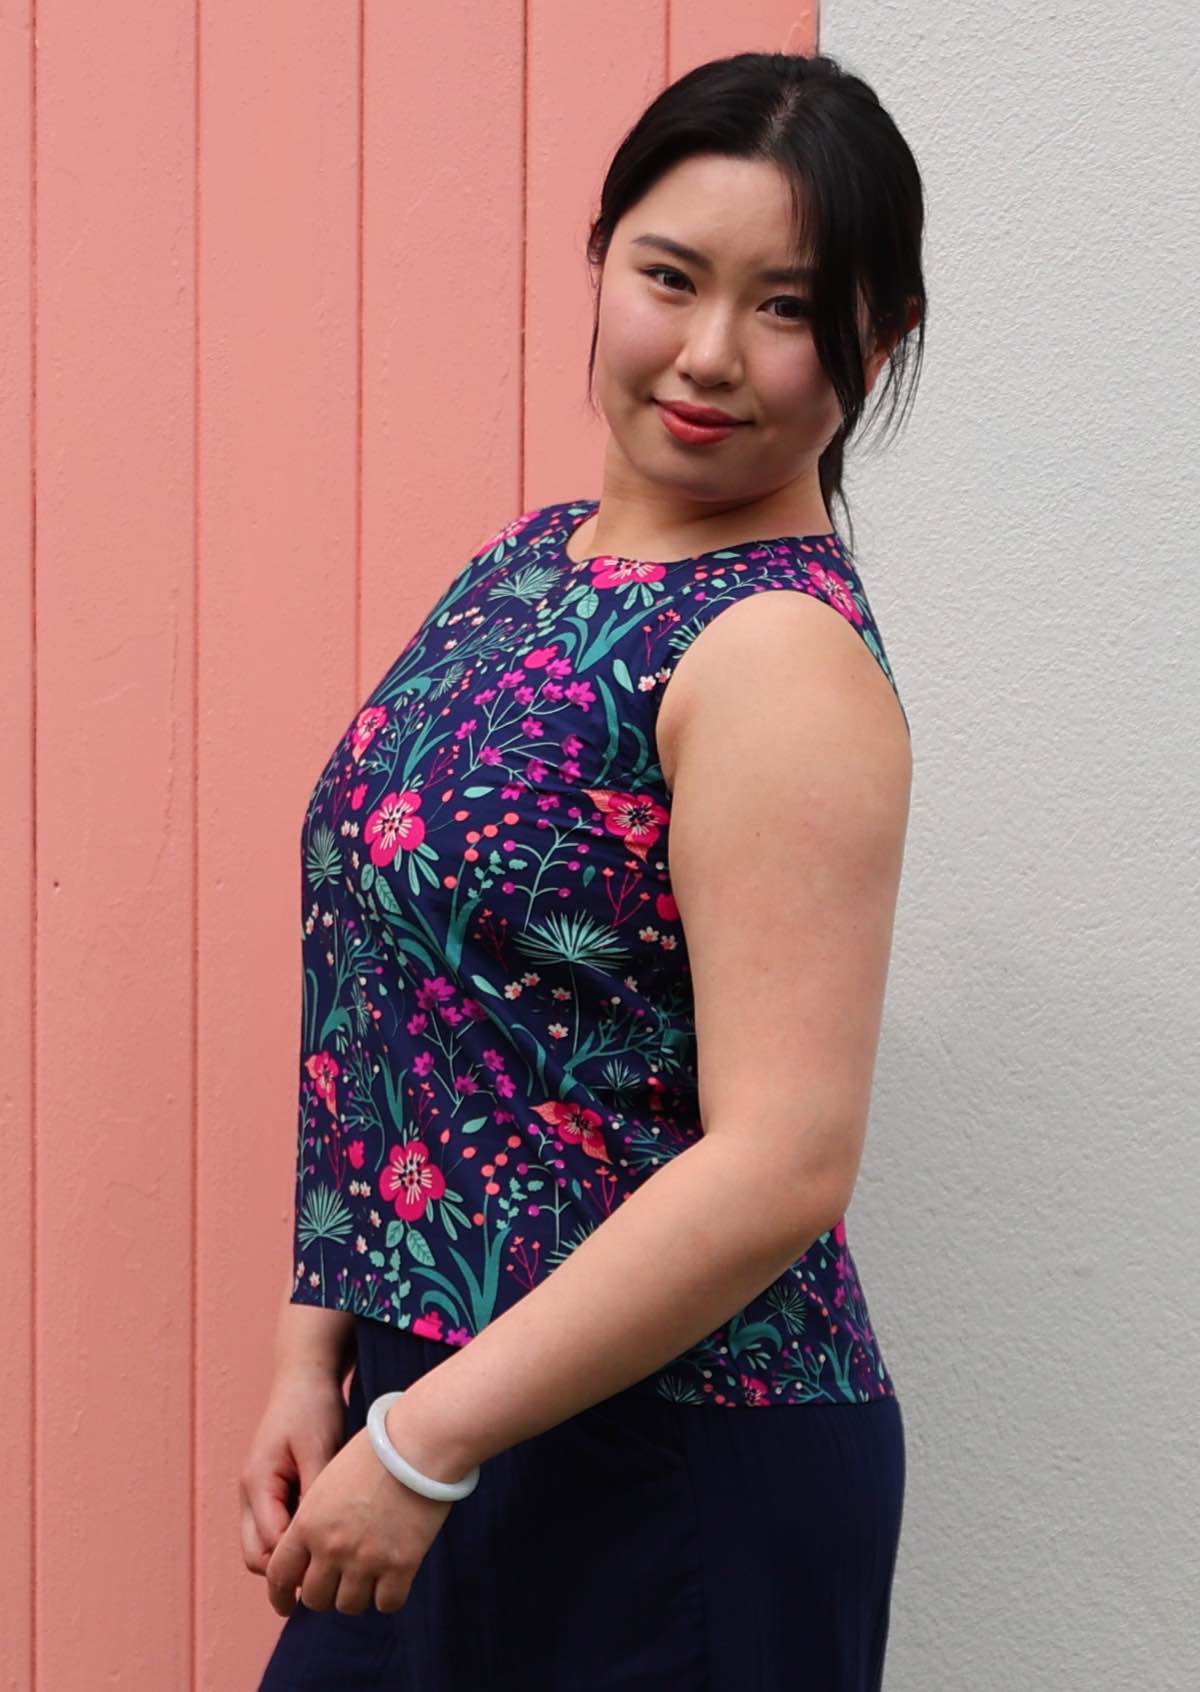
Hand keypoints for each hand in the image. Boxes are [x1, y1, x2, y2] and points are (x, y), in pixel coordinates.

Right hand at [239, 1364, 348, 1577]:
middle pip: (257, 1556)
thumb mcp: (319, 1449)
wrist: (306, 1375)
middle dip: (287, 1572)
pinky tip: (329, 1537)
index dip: (298, 1564)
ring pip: (265, 1546)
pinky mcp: (273, 1489)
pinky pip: (278, 1528)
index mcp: (257, 1485)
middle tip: (330, 1575)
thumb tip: (323, 1541)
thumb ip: (317, 1495)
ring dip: (292, 1557)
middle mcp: (251, 1494)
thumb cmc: (313, 1408)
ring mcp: (259, 1493)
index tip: (334, 1568)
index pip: (268, 1547)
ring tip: (332, 1559)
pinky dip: (297, 1540)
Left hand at [262, 1414, 455, 1616]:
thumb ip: (313, 1519)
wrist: (418, 1442)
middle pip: (315, 1599)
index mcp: (308, 1523)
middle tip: (339, 1580)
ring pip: (349, 1606)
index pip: (280, 1575)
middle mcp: (331, 1547)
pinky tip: (393, 1577)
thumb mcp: (328, 1480)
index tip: (288, 1603)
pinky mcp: (401, 1565)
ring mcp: (366, 1559)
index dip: (281, 1595)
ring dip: (356, 1595)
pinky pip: (387, 1604)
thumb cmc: (375, 1451)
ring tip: (368, 1575)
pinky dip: (388, 1596)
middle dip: (324, 1593)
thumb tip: (312, 1552)